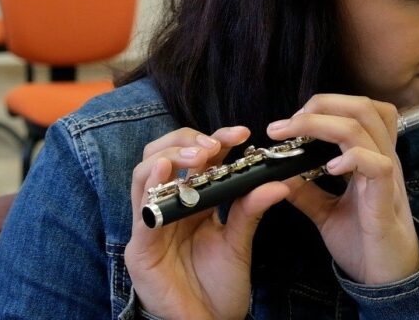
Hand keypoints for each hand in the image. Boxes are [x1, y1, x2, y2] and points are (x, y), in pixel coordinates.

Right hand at [125, 126, 289, 319]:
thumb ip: (250, 209)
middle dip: (187, 141)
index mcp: (191, 201)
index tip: (242, 133)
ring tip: (197, 155)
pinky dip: (150, 188)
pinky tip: (166, 174)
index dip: (215, 139)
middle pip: (162, 155)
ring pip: (144, 173)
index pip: (196, 158)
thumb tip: (278, 182)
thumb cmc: (220, 286)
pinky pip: (141, 213)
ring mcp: (150, 225)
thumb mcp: (239, 241)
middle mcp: (167, 207)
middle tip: (215, 145)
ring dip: (170, 156)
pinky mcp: (140, 249)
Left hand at [267, 95, 418, 284]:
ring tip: (294, 137)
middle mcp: (382, 158)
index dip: (325, 104)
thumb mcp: (326, 212)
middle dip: (320, 105)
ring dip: (322, 125)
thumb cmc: (363, 242)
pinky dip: (351, 158)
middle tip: (287, 124)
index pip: (358, 109)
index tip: (290, 122)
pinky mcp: (387, 200)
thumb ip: (306, 190)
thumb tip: (279, 173)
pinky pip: (377, 165)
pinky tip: (328, 168)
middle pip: (361, 106)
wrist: (388, 280)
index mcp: (370, 156)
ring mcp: (388, 177)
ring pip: (364, 127)